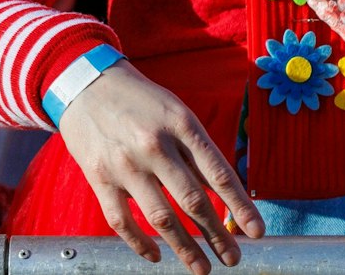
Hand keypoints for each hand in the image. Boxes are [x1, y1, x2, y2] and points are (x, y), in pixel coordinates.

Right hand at [56, 61, 263, 273]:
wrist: (87, 86)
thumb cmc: (143, 102)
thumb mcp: (178, 114)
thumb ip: (198, 152)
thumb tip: (223, 193)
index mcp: (183, 125)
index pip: (218, 173)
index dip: (240, 206)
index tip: (257, 231)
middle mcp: (156, 146)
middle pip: (193, 201)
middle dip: (217, 235)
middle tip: (235, 259)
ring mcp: (126, 165)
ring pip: (160, 217)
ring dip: (184, 248)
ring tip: (202, 268)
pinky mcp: (99, 179)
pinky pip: (122, 221)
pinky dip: (140, 243)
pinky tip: (157, 256)